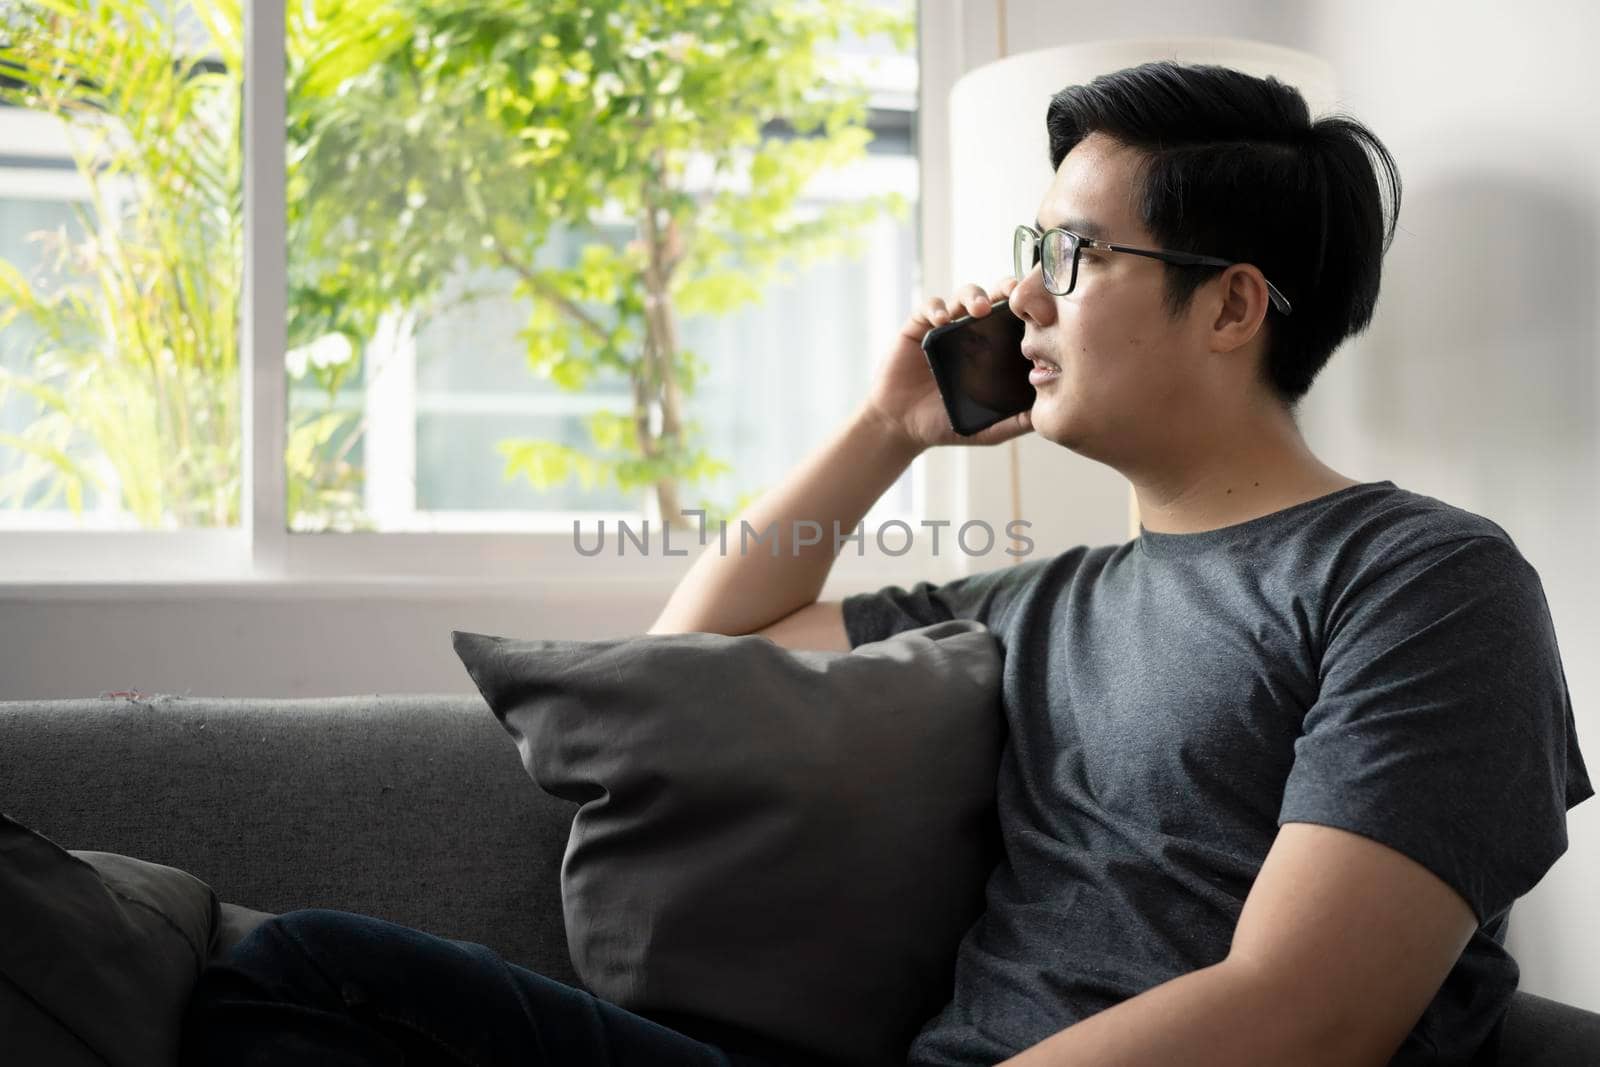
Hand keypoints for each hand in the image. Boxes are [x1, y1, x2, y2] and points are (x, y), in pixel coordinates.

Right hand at [860, 277, 1033, 451]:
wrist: (903, 426)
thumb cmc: (945, 424)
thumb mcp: (988, 429)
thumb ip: (1016, 423)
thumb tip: (1051, 418)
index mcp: (991, 349)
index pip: (1014, 319)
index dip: (1027, 308)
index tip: (1040, 308)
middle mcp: (970, 332)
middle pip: (993, 297)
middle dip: (1004, 289)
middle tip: (1013, 293)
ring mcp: (944, 327)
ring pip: (963, 296)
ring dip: (973, 296)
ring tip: (980, 309)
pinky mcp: (918, 327)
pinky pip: (929, 308)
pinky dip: (937, 308)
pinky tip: (941, 321)